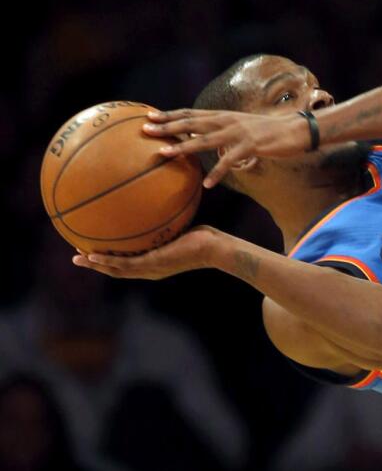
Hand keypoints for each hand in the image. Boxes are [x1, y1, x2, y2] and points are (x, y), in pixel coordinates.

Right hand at [72, 226, 227, 280]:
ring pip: (116, 270)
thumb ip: (166, 219)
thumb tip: (158, 199)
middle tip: (77, 257)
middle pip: (116, 271)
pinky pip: (125, 264)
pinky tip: (92, 255)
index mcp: (154, 264)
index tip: (93, 251)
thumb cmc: (204, 237)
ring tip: (77, 258)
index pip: (127, 265)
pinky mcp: (153, 264)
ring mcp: (151, 269)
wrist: (215, 248)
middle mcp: (150, 270)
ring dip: (95, 265)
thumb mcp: (179, 227)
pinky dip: (107, 261)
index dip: (109, 260)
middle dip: (96, 265)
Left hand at [144, 109, 309, 187]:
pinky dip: (217, 173)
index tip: (148, 116)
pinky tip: (207, 184)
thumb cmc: (269, 131)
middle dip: (167, 126)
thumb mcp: (242, 127)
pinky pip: (229, 161)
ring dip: (183, 147)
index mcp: (224, 116)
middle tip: (145, 129)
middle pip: (191, 122)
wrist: (295, 129)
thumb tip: (205, 139)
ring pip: (205, 140)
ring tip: (165, 154)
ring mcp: (238, 133)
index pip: (191, 113)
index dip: (169, 115)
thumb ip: (223, 131)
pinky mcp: (250, 145)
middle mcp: (227, 121)